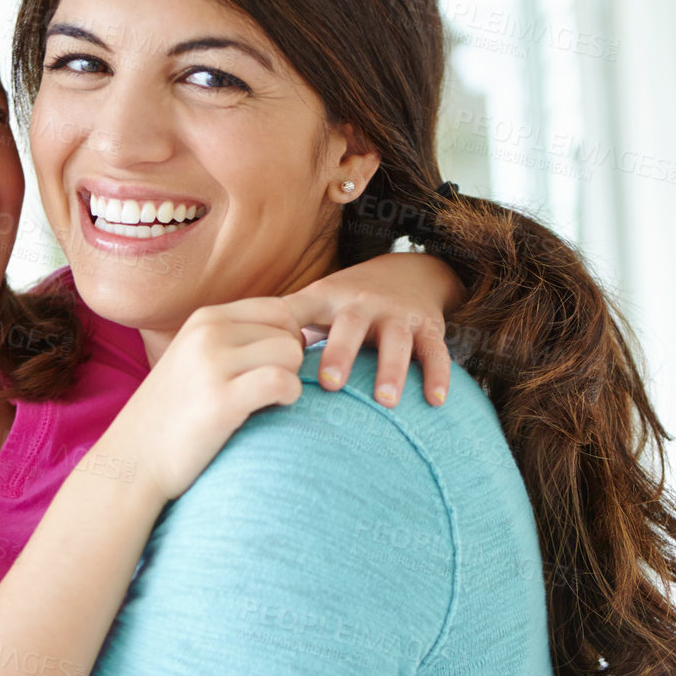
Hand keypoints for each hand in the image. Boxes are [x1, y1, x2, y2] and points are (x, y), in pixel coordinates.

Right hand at [109, 296, 306, 501]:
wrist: (134, 460)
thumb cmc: (174, 415)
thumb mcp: (196, 360)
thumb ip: (234, 341)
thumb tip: (293, 335)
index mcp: (204, 319)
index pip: (278, 309)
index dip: (290, 339)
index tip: (276, 367)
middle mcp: (207, 333)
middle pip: (288, 330)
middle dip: (290, 361)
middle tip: (269, 390)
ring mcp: (212, 364)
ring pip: (289, 352)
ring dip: (291, 378)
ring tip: (267, 401)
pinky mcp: (221, 400)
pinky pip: (282, 381)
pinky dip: (290, 395)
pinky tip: (273, 408)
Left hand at [283, 250, 461, 407]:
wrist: (411, 273)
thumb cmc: (350, 300)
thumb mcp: (317, 300)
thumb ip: (283, 322)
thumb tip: (237, 353)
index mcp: (331, 299)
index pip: (304, 314)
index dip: (290, 332)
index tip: (280, 363)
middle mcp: (366, 304)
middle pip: (352, 326)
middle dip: (342, 352)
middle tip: (331, 384)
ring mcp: (400, 316)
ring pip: (398, 342)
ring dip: (392, 370)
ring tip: (385, 401)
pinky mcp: (430, 329)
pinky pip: (436, 353)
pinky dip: (438, 376)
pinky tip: (436, 401)